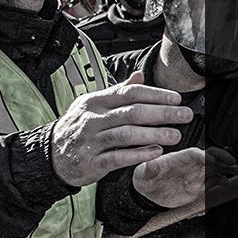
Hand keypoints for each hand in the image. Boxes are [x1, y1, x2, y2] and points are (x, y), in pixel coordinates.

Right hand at [50, 72, 191, 187]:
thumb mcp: (94, 105)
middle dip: (162, 113)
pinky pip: (118, 157)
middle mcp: (93, 119)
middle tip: (185, 116)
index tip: (176, 98)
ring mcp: (91, 141)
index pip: (129, 93)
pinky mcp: (92, 162)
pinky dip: (138, 154)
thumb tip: (139, 75)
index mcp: (95, 101)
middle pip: (132, 112)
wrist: (51, 155)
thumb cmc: (79, 127)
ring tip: (175, 135)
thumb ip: (117, 92)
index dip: (155, 95)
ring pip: (126, 135)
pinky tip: (156, 152)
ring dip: (154, 134)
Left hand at [131, 145, 237, 210]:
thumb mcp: (144, 173)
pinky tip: (226, 183)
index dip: (206, 155)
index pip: (197, 154)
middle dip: (223, 158)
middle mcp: (191, 165)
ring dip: (227, 169)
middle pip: (211, 158)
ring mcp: (197, 176)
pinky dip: (221, 182)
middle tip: (233, 162)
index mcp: (181, 158)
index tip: (213, 158)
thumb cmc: (146, 178)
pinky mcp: (199, 187)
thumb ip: (150, 168)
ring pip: (216, 169)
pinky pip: (213, 183)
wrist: (148, 193)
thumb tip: (150, 164)